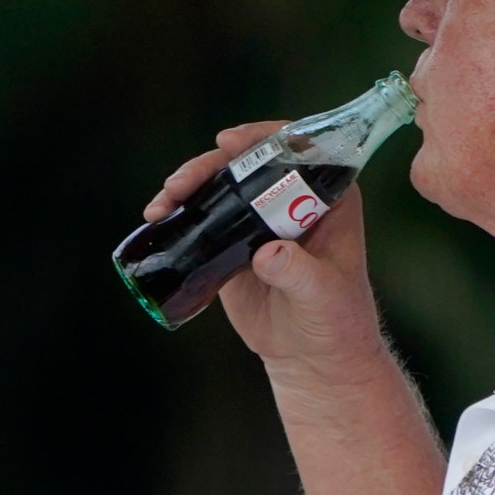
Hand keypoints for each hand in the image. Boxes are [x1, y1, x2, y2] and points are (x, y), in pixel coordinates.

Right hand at [146, 123, 391, 380]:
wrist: (313, 355)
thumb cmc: (335, 321)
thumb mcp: (324, 296)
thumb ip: (300, 273)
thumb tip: (268, 253)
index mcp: (328, 197)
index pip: (295, 149)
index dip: (261, 138)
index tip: (230, 142)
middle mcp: (292, 198)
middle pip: (247, 163)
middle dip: (209, 166)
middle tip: (180, 184)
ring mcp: (260, 218)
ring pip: (220, 185)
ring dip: (188, 186)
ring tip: (163, 203)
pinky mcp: (233, 241)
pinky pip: (204, 216)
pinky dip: (180, 213)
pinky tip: (158, 218)